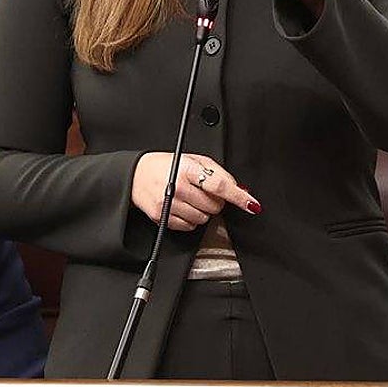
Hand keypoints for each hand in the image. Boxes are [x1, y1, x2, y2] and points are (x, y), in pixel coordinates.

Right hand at [132, 152, 260, 230]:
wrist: (136, 175)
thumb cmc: (168, 166)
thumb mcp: (194, 160)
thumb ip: (219, 173)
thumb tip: (240, 189)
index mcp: (188, 169)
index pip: (220, 185)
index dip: (238, 196)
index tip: (251, 204)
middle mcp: (178, 187)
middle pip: (214, 205)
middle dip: (216, 201)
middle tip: (205, 192)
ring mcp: (169, 204)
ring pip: (203, 218)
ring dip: (203, 211)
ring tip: (192, 198)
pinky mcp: (162, 218)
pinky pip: (190, 226)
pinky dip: (191, 219)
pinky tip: (183, 207)